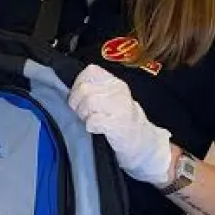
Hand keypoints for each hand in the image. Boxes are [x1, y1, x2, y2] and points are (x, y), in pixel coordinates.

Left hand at [68, 64, 173, 186]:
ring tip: (89, 120)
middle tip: (82, 113)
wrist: (142, 143)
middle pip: (84, 88)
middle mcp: (119, 91)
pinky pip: (94, 120)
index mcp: (115, 83)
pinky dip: (90, 126)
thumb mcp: (110, 99)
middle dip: (77, 103)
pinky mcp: (119, 124)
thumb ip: (94, 90)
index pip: (90, 71)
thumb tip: (71, 90)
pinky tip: (96, 129)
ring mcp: (121, 107)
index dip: (78, 84)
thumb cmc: (120, 121)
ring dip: (83, 114)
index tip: (79, 97)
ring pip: (89, 102)